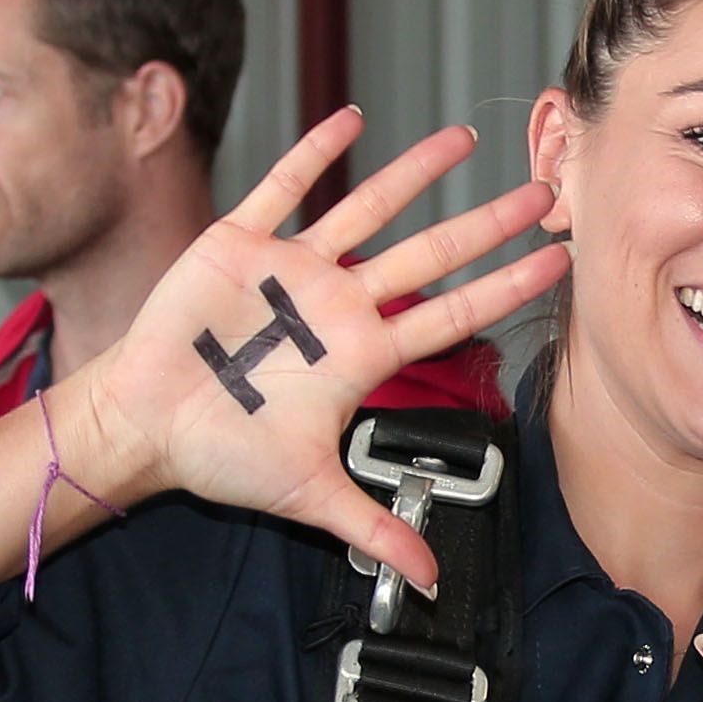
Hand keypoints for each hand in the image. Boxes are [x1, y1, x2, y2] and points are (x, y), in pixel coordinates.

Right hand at [68, 110, 569, 590]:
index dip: (505, 290)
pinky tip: (352, 119)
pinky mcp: (241, 243)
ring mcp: (295, 270)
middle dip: (488, 226)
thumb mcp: (309, 498)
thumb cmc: (222, 454)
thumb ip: (374, 532)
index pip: (453, 315)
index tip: (556, 265)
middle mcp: (339, 305)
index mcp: (361, 356)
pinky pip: (285, 187)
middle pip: (431, 255)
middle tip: (545, 196)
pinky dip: (316, 151)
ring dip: (416, 174)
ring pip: (369, 209)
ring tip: (465, 138)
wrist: (146, 427)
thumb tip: (428, 582)